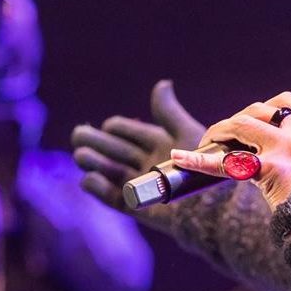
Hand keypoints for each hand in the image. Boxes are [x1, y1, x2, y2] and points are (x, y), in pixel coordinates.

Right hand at [71, 80, 204, 220]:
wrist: (211, 205)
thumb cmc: (203, 167)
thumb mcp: (186, 134)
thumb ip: (168, 112)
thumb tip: (162, 83)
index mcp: (160, 144)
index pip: (131, 131)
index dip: (118, 127)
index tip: (109, 125)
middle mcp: (148, 163)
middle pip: (115, 150)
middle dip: (96, 141)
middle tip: (79, 134)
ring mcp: (140, 185)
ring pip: (110, 171)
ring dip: (94, 162)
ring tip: (81, 155)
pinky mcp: (136, 206)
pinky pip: (113, 198)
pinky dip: (99, 188)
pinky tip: (89, 178)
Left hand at [171, 91, 290, 209]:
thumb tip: (286, 153)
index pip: (287, 102)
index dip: (264, 109)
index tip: (253, 122)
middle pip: (260, 110)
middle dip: (237, 121)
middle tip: (225, 137)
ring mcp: (287, 147)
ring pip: (241, 125)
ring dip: (220, 131)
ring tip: (208, 142)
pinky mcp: (271, 168)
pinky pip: (227, 163)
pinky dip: (199, 160)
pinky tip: (180, 158)